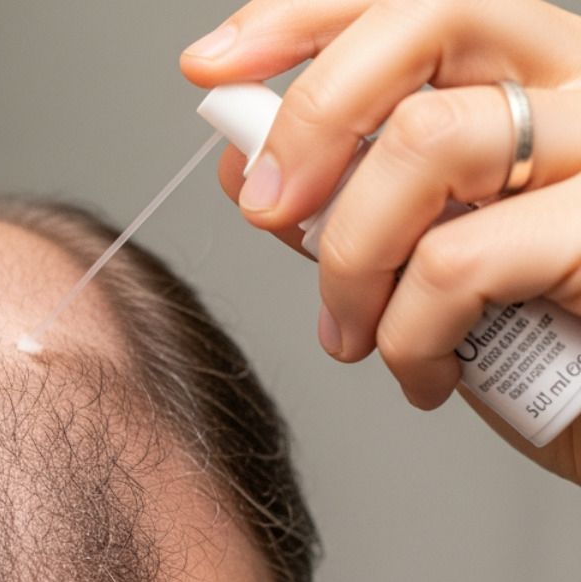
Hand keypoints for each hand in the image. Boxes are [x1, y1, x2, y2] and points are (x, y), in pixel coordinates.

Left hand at [181, 0, 580, 482]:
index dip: (300, 17)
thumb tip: (249, 162)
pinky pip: (457, 260)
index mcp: (530, 73)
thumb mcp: (422, 252)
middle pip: (427, 19)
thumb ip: (345, 194)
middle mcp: (580, 86)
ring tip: (351, 334)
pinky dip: (407, 334)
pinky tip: (424, 375)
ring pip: (426, 141)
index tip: (210, 66)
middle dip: (312, 116)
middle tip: (268, 210)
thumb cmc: (531, 341)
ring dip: (351, 259)